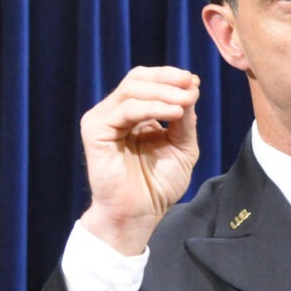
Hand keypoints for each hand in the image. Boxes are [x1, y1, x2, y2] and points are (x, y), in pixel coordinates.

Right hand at [79, 66, 200, 254]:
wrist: (141, 213)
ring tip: (186, 102)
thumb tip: (191, 87)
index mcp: (134, 115)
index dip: (170, 77)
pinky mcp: (95, 130)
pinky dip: (152, 108)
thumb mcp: (182, 146)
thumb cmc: (158, 185)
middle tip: (191, 86)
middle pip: (137, 79)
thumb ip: (185, 119)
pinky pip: (125, 109)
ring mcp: (103, 120)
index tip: (195, 82)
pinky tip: (174, 113)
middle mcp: (116, 113)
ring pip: (132, 90)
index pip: (147, 82)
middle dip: (167, 79)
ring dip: (163, 92)